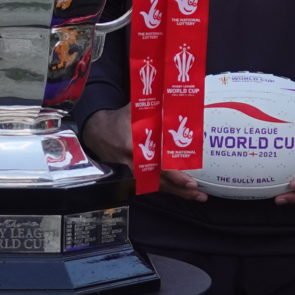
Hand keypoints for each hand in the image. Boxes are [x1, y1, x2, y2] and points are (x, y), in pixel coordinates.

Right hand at [81, 107, 203, 199]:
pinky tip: (184, 193)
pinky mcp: (133, 175)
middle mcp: (134, 163)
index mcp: (133, 145)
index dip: (173, 174)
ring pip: (157, 186)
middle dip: (179, 188)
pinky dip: (168, 189)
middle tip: (197, 193)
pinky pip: (152, 185)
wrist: (97, 132)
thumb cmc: (119, 119)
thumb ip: (154, 105)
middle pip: (159, 181)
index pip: (156, 164)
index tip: (188, 181)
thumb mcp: (133, 110)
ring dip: (177, 192)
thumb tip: (175, 98)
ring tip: (197, 196)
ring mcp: (132, 172)